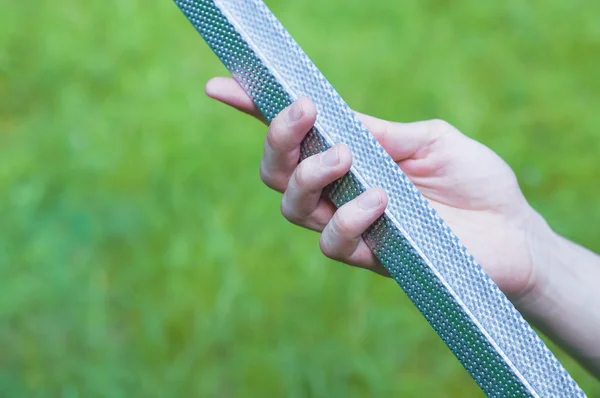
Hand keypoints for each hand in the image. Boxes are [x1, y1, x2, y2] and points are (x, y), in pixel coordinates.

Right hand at [205, 77, 540, 299]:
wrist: (513, 231)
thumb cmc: (474, 180)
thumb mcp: (429, 140)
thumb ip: (382, 133)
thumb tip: (335, 118)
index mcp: (352, 156)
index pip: (294, 136)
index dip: (254, 112)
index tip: (221, 87)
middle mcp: (340, 191)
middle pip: (277, 173)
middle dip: (279, 140)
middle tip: (306, 114)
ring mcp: (351, 225)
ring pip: (292, 207)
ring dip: (308, 175)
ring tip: (345, 157)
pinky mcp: (370, 257)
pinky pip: (332, 242)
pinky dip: (347, 217)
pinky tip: (380, 200)